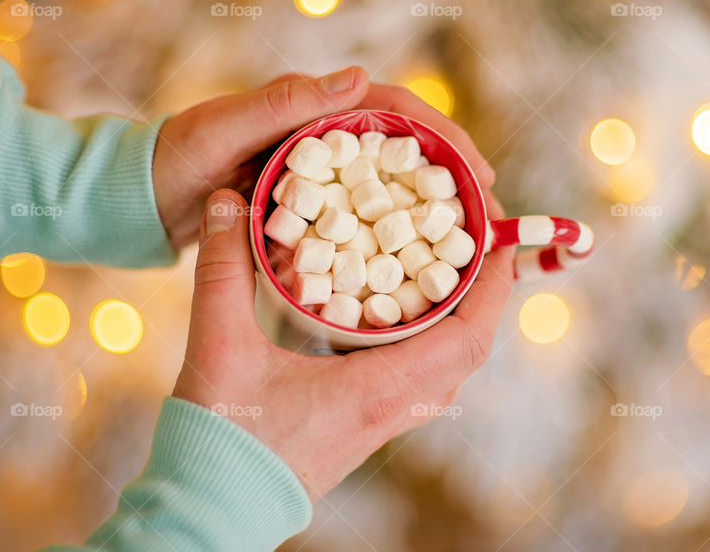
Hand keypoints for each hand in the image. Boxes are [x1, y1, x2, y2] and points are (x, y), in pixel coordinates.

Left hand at [153, 71, 496, 249]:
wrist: (141, 201)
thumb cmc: (174, 160)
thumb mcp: (223, 129)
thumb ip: (283, 103)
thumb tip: (359, 77)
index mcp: (312, 107)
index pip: (396, 110)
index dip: (443, 137)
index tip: (477, 172)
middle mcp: (324, 134)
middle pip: (406, 147)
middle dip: (453, 173)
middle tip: (491, 209)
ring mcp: (320, 170)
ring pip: (391, 182)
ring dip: (432, 205)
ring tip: (470, 236)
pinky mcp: (312, 203)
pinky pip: (365, 213)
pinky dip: (396, 231)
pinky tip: (419, 258)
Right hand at [172, 189, 512, 500]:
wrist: (211, 509)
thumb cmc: (219, 438)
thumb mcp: (219, 345)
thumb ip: (224, 268)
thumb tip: (228, 200)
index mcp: (376, 390)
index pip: (467, 337)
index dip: (494, 285)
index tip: (498, 238)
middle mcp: (393, 408)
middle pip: (468, 349)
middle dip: (482, 292)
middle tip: (471, 241)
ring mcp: (383, 422)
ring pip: (448, 367)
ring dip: (459, 317)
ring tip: (444, 269)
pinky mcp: (366, 427)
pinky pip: (422, 378)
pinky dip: (429, 339)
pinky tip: (398, 314)